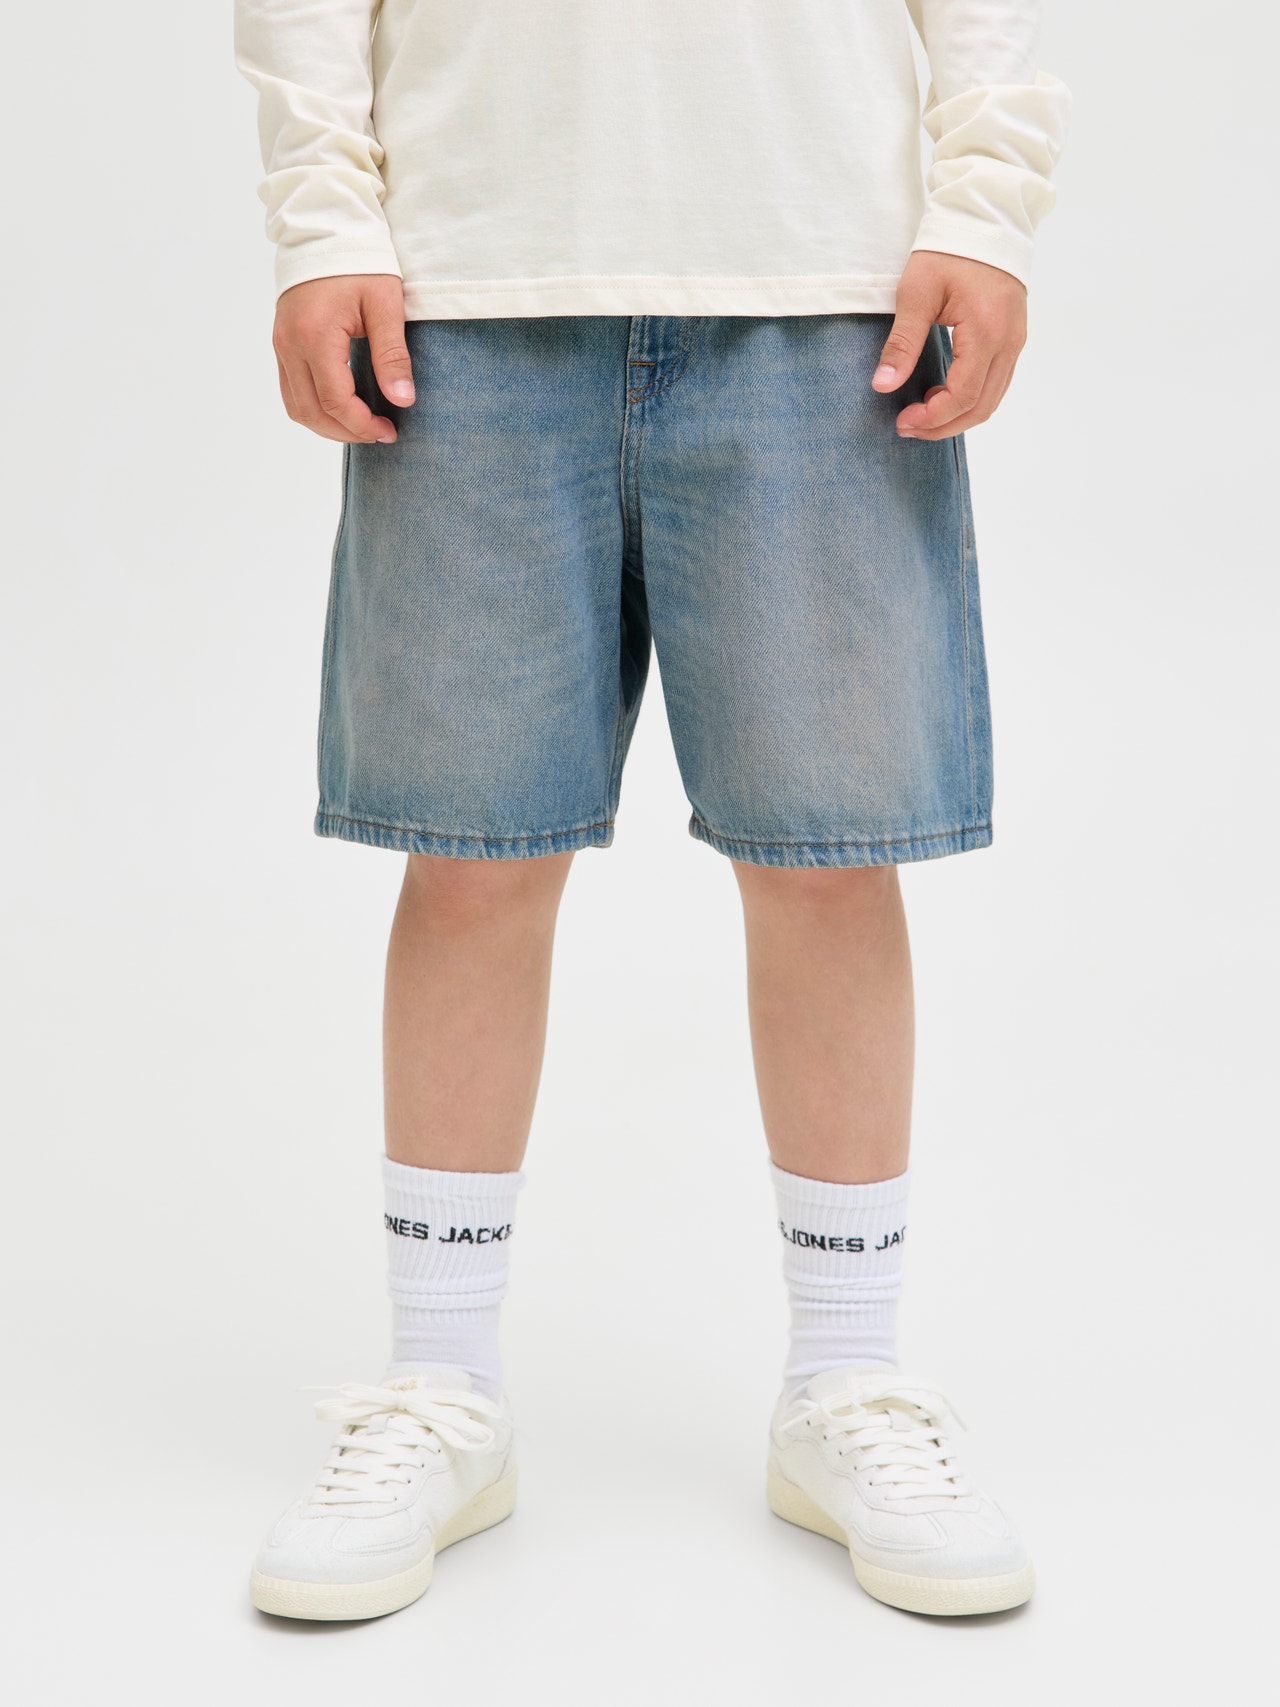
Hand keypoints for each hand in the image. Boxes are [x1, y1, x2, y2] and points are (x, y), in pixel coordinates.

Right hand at [272, 274, 414, 443]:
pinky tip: (342, 407)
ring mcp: (281, 344)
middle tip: (379, 433)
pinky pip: (291, 390)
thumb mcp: (385, 305)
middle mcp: (289, 344)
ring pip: (296, 406)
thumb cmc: (359, 262)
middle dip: (346, 432)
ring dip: (327, 425)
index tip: (389, 430)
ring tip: (360, 425)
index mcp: (315, 336)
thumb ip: (392, 355)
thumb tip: (402, 400)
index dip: (362, 425)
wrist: (326, 228)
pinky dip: (315, 407)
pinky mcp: (281, 343)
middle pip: (311, 412)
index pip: (335, 401)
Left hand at [871, 252, 1026, 440]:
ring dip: (957, 415)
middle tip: (908, 427)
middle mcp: (1008, 342)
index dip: (932, 418)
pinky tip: (941, 393)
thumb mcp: (916, 293)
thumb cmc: (949, 250)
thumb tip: (883, 385)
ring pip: (992, 399)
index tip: (903, 421)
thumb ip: (902, 343)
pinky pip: (996, 382)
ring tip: (922, 414)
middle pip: (982, 407)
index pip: (963, 397)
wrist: (985, 220)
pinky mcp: (1013, 337)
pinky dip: (970, 398)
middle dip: (943, 426)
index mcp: (986, 332)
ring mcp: (1015, 341)